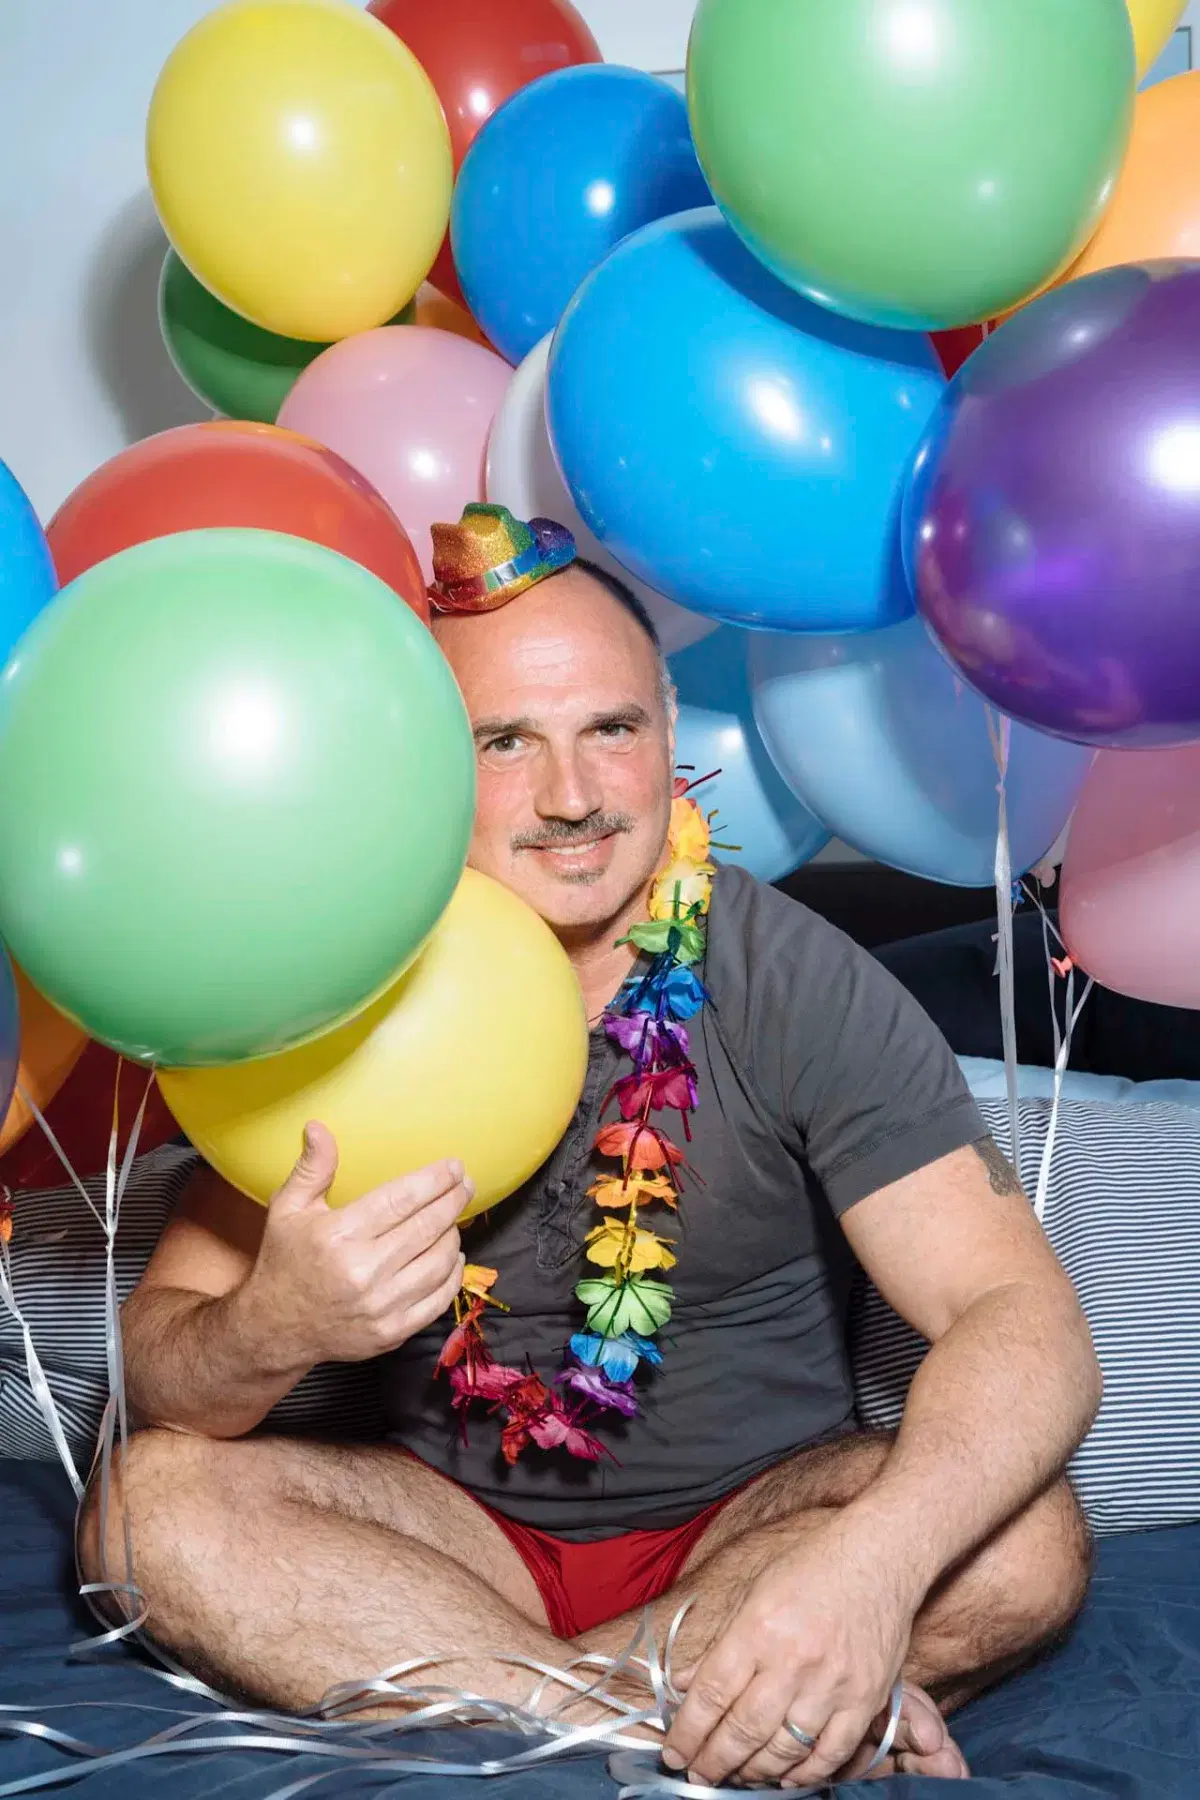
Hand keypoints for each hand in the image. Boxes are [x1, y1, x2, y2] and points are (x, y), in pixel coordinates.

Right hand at [240, 1121, 468, 1370]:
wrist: (276, 1329)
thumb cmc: (284, 1262)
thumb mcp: (287, 1210)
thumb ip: (311, 1169)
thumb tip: (318, 1127)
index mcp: (339, 1236)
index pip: (400, 1200)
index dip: (434, 1180)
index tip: (454, 1166)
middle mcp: (364, 1272)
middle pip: (426, 1228)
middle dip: (453, 1201)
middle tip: (466, 1184)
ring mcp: (381, 1306)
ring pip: (438, 1263)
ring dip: (453, 1235)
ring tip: (453, 1218)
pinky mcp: (393, 1332)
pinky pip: (438, 1300)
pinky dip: (452, 1274)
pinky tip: (452, 1256)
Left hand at [662, 1515, 919, 1788]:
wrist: (880, 1557)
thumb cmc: (812, 1567)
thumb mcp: (754, 1592)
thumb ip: (720, 1644)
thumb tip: (685, 1685)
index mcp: (759, 1629)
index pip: (712, 1694)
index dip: (688, 1732)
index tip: (674, 1753)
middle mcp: (793, 1661)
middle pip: (743, 1730)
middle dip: (713, 1761)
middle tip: (698, 1775)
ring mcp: (832, 1684)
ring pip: (784, 1750)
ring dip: (754, 1772)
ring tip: (736, 1776)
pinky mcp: (865, 1700)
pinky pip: (831, 1754)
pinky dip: (806, 1774)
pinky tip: (786, 1778)